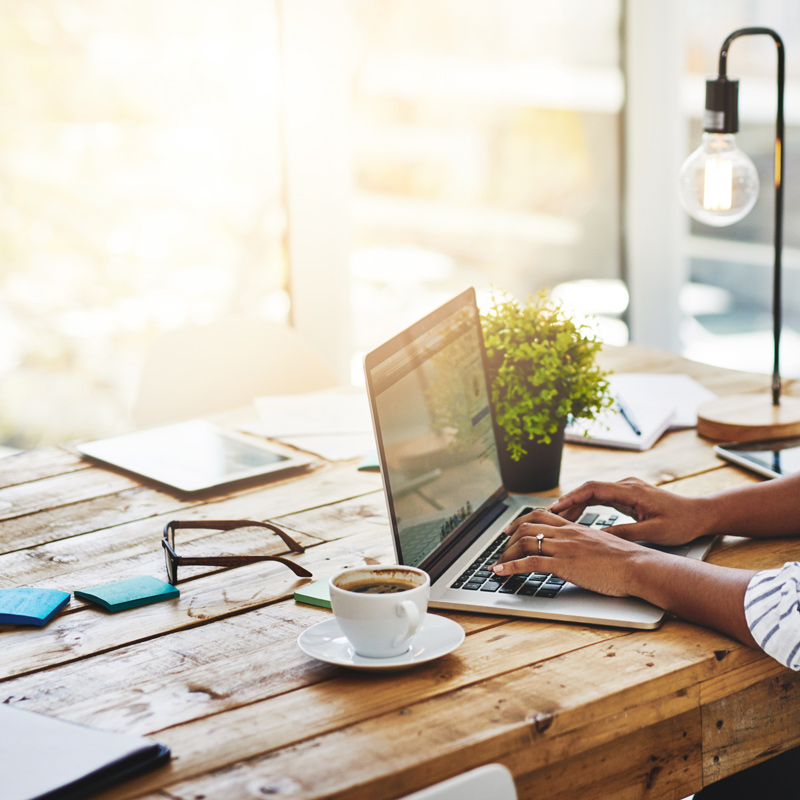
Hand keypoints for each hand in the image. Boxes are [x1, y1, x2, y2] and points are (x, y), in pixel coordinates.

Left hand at [491, 509, 651, 596]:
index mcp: (575, 528)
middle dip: (509, 537)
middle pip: (527, 526)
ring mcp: (563, 548)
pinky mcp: (563, 565)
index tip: (511, 529)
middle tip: (500, 548)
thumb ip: (586, 544)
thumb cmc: (627, 560)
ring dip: (506, 554)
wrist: (638, 566)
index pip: (541, 515)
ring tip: (498, 563)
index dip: (521, 521)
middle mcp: (566, 534)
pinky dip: (510, 567)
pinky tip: (500, 572)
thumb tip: (579, 551)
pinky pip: (529, 563)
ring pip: (524, 542)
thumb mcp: (602, 545)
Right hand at [545, 477, 711, 545]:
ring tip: (557, 520)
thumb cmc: (682, 523)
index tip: (555, 509)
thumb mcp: (653, 532)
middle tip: (548, 516)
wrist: (701, 514)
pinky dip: (586, 507)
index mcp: (630, 490)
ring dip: (575, 505)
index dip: (571, 498)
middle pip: (588, 490)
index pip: (592, 489)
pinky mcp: (628, 497)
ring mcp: (626, 490)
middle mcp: (626, 486)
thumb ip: (625, 533)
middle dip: (567, 502)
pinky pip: (600, 499)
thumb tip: (598, 537)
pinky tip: (576, 519)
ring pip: (592, 494)